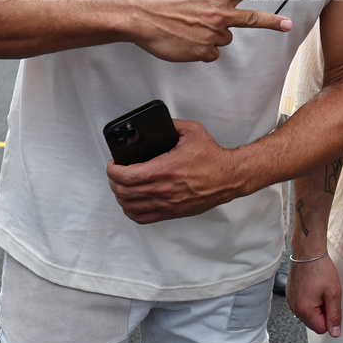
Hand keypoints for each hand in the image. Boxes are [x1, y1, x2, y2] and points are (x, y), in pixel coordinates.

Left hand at [106, 118, 243, 222]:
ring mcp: (166, 203)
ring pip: (129, 205)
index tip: (113, 163)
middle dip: (114, 181)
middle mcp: (163, 189)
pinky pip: (142, 218)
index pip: (126, 175)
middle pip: (123, 191)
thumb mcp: (192, 131)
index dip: (112, 170)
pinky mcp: (171, 212)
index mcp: (165, 168)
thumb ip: (171, 125)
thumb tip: (155, 124)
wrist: (229, 177)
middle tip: (116, 173)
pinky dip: (131, 211)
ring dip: (120, 196)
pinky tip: (131, 202)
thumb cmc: (212, 157)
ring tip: (122, 186)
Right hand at [129, 0, 292, 61]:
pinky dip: (200, 50)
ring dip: (211, 37)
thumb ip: (211, 3)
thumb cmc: (162, 4)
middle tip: (288, 25)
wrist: (141, 18)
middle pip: (252, 19)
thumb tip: (218, 13)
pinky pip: (210, 53)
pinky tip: (185, 42)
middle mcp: (219, 15)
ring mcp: (213, 34)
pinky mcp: (203, 51)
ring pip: (223, 39)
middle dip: (272, 22)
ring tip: (189, 30)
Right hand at [286, 254, 341, 336]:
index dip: (331, 319)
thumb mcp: (334, 293)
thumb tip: (335, 332)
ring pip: (308, 315)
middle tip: (327, 296)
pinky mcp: (290, 295)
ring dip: (316, 307)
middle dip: (323, 313)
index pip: (321, 329)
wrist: (308, 252)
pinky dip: (309, 301)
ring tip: (320, 290)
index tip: (333, 304)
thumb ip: (334, 315)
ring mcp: (291, 301)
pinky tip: (313, 288)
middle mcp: (295, 308)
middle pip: (313, 323)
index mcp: (305, 310)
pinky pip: (302, 306)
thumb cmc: (320, 268)